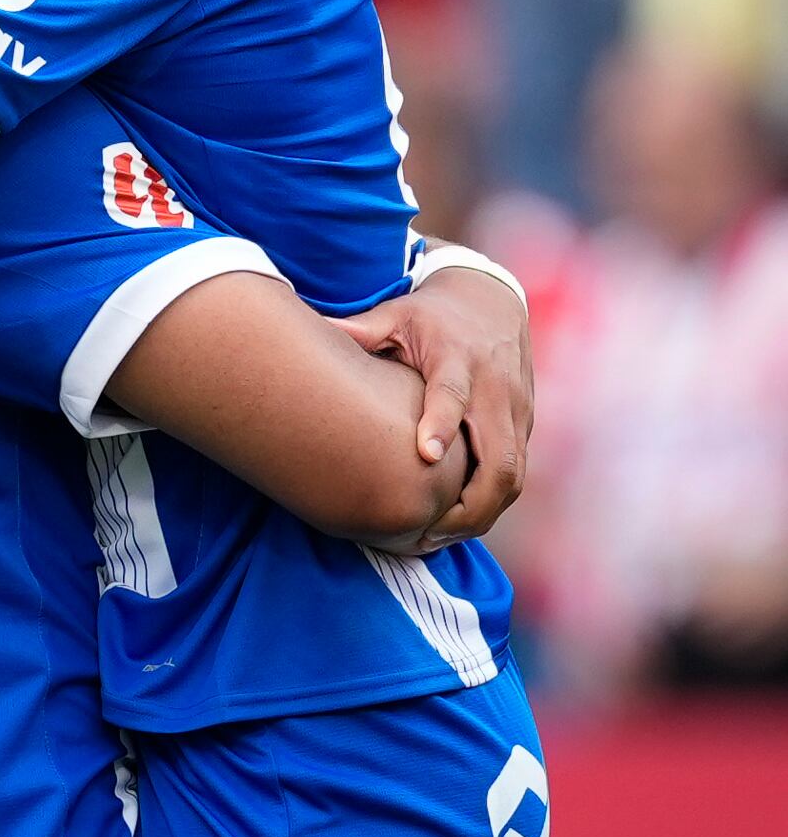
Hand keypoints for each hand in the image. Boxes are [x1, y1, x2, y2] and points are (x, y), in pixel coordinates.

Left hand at [334, 266, 533, 543]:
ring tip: (437, 537)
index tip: (426, 455)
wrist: (490, 299)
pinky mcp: (525, 424)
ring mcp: (517, 409)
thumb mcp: (393, 315)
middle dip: (470, 501)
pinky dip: (492, 502)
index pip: (453, 395)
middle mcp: (496, 387)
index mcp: (458, 358)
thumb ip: (358, 332)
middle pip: (500, 455)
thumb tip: (312, 333)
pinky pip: (517, 473)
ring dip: (482, 512)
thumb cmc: (429, 315)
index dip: (442, 424)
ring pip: (514, 474)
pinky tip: (458, 523)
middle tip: (427, 531)